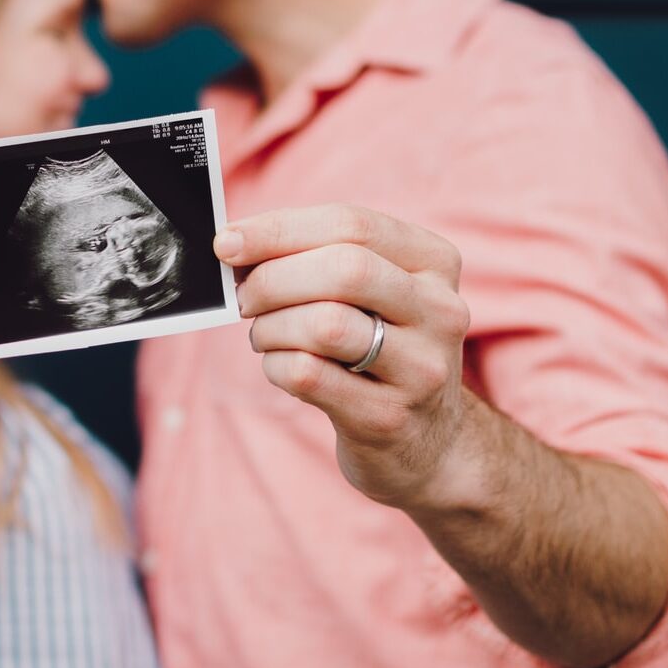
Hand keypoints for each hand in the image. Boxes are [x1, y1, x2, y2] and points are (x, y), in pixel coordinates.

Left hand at [217, 204, 472, 509]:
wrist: (428, 443)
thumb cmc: (380, 350)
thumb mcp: (373, 295)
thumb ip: (317, 258)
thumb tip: (236, 244)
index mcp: (435, 263)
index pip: (351, 225)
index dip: (279, 230)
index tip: (227, 242)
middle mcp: (440, 311)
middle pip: (344, 270)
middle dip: (273, 279)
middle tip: (243, 297)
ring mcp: (421, 369)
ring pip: (325, 324)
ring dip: (272, 326)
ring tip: (264, 335)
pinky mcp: (389, 417)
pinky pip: (310, 375)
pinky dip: (276, 365)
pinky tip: (279, 366)